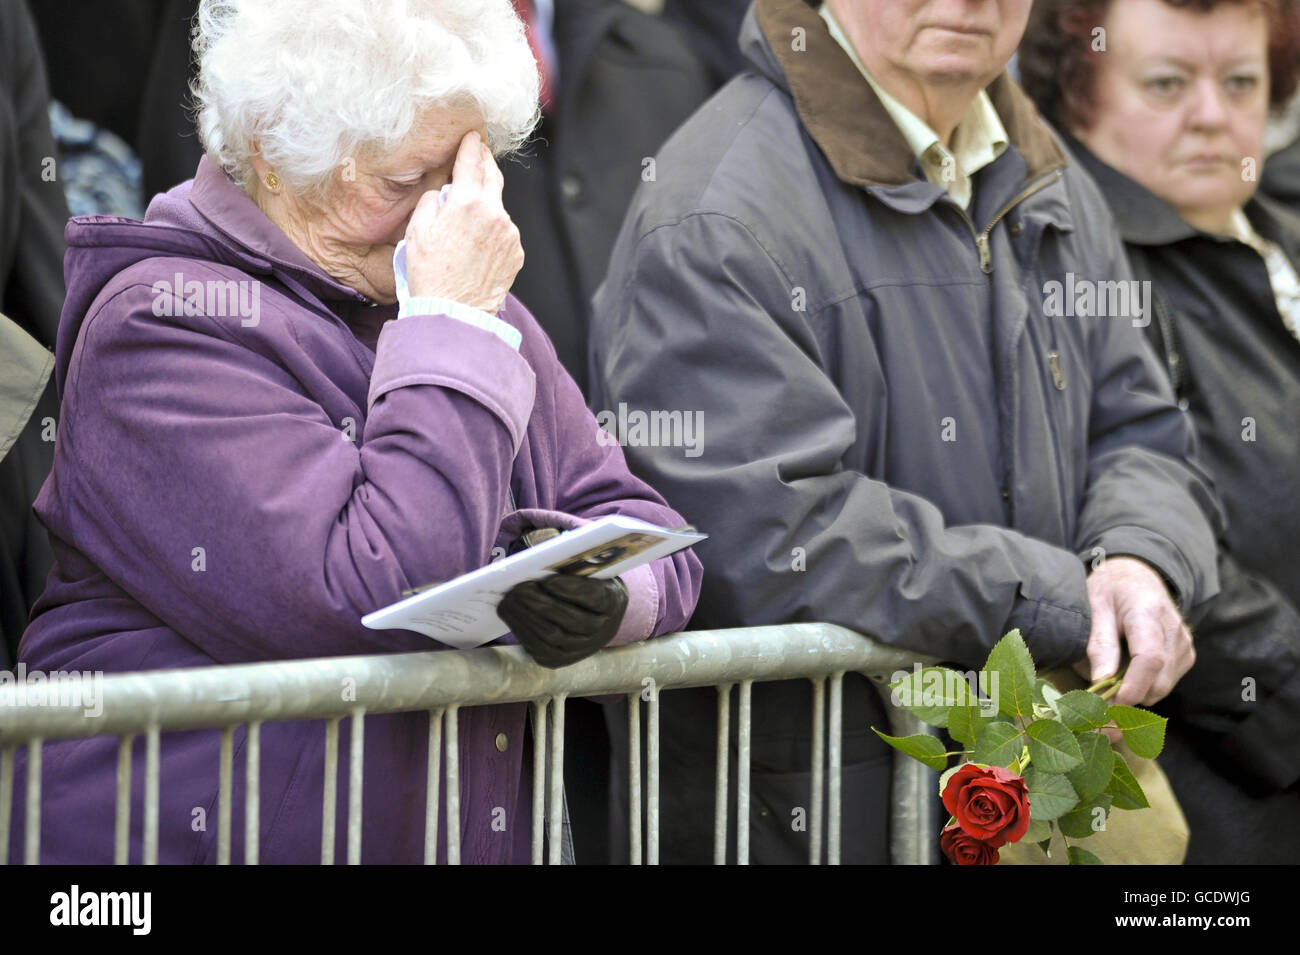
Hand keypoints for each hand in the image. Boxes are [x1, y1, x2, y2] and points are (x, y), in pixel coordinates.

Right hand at [403, 130, 523, 311]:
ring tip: (469, 219)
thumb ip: (431, 203)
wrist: (454, 313)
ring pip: (498, 208)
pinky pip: (504, 232)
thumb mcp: (416, 232)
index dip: (471, 146)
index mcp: (467, 203)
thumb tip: (442, 194)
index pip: (471, 163)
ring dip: (487, 205)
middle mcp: (494, 214)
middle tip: (481, 152)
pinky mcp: (516, 253)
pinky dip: (494, 230)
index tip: (473, 137)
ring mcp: (509, 234)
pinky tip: (478, 244)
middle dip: (486, 162)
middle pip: (493, 177)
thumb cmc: (430, 275)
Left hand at [498, 574, 628, 668]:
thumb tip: (541, 559)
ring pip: (554, 638)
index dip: (572, 590)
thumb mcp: (588, 570)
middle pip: (572, 621)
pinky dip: (523, 631)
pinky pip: (540, 649)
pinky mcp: (562, 661)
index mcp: (613, 602)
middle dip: (542, 605)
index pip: (595, 598)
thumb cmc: (586, 583)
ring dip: (527, 618)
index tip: (549, 580)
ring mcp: (583, 650)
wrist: (593, 615)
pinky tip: (511, 614)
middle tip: (519, 589)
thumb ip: (571, 565)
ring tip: (509, 600)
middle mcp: (603, 631)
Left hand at [1072, 556, 1194, 706]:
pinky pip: (1166, 683)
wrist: (1136, 577)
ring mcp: (1184, 644)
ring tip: (1108, 682)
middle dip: (1128, 698)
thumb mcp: (1094, 607)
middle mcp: (1175, 630)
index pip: (1150, 658)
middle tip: (1096, 703)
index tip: (1112, 704)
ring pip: (1162, 687)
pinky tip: (1126, 674)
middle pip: (1159, 680)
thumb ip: (1099, 643)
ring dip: (1135, 693)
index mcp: (1149, 612)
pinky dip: (1144, 687)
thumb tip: (1100, 681)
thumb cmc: (1110, 590)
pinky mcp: (1186, 655)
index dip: (1133, 686)